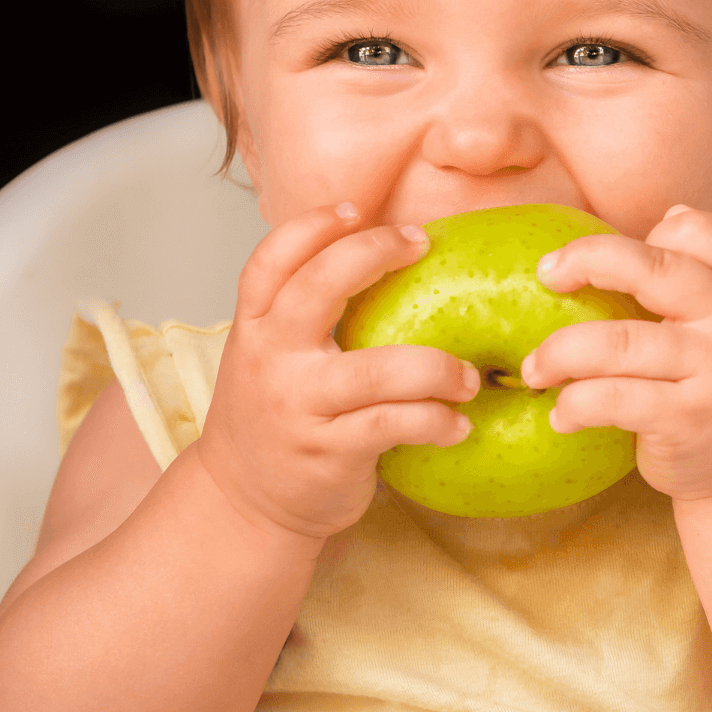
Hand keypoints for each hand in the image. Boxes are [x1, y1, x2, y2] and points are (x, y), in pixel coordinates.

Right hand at [194, 204, 478, 540]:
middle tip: (421, 244)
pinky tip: (457, 424)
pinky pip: (396, 424)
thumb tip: (386, 259)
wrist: (243, 502)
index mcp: (255, 327)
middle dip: (377, 253)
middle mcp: (271, 358)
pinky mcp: (329, 451)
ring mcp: (299, 405)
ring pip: (378, 369)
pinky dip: (436, 421)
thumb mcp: (271, 357)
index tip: (356, 209)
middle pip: (319, 286)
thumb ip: (306, 316)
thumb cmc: (275, 418)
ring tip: (469, 377)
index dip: (313, 226)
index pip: (272, 259)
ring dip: (438, 368)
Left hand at [518, 204, 711, 502]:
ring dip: (557, 353)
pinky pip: (611, 398)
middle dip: (583, 262)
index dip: (642, 237)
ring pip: (615, 341)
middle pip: (647, 266)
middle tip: (546, 276)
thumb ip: (704, 271)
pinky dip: (574, 404)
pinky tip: (562, 414)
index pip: (692, 228)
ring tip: (534, 369)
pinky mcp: (689, 418)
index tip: (609, 264)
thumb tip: (664, 216)